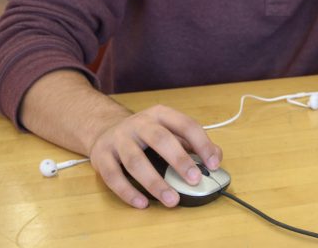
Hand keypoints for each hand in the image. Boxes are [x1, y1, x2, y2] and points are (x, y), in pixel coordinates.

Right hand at [88, 105, 221, 208]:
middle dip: (179, 160)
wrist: (104, 128)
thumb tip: (216, 157)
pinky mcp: (101, 156)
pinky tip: (142, 203)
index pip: (186, 125)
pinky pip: (113, 176)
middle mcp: (139, 123)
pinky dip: (128, 191)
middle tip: (195, 180)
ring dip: (155, 182)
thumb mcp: (169, 130)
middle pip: (160, 139)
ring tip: (172, 200)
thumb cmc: (145, 133)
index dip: (202, 144)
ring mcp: (118, 139)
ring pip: (135, 160)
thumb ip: (192, 142)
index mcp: (161, 114)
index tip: (214, 164)